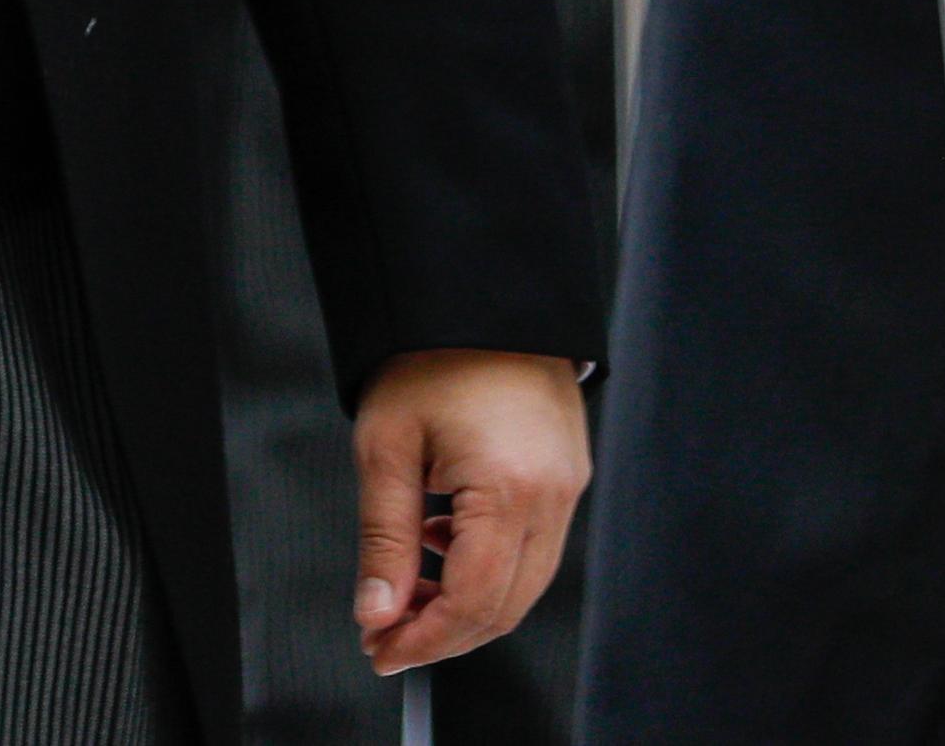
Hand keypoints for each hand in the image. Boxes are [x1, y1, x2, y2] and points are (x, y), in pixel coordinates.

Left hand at [351, 348, 589, 672]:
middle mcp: (552, 494)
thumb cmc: (433, 353)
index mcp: (509, 487)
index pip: (475, 603)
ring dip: (465, 603)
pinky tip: (441, 545)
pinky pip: (534, 547)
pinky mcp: (567, 476)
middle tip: (385, 635)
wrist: (479, 295)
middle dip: (443, 633)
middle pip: (506, 607)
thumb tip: (376, 611)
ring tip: (405, 590)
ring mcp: (568, 486)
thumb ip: (383, 537)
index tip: (381, 649)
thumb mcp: (386, 444)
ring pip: (524, 585)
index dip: (424, 639)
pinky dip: (488, 566)